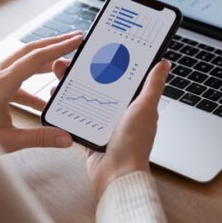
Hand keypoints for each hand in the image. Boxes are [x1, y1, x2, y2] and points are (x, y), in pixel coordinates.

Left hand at [0, 32, 82, 152]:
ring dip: (43, 62)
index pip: (35, 58)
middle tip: (76, 39)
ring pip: (21, 61)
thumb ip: (39, 138)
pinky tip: (43, 102)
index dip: (58, 48)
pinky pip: (14, 77)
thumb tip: (65, 138)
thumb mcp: (8, 140)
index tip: (76, 41)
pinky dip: (31, 84)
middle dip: (54, 44)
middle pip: (29, 51)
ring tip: (63, 66)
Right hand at [52, 58, 170, 197]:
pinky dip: (66, 104)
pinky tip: (56, 94)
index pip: (124, 76)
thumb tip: (164, 64)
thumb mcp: (144, 108)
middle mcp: (121, 112)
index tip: (99, 47)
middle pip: (101, 84)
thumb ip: (152, 86)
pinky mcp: (90, 132)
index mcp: (136, 103)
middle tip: (72, 58)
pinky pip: (76, 114)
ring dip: (73, 83)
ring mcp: (104, 122)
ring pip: (86, 96)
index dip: (113, 61)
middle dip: (86, 70)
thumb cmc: (133, 144)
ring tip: (60, 71)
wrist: (116, 175)